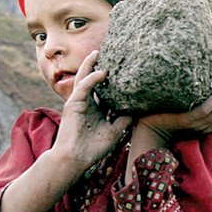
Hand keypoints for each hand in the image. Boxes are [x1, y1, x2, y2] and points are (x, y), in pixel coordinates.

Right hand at [53, 51, 132, 170]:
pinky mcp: (73, 104)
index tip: (122, 68)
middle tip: (108, 53)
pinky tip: (103, 72)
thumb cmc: (93, 148)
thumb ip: (124, 118)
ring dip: (90, 65)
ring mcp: (79, 102)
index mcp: (95, 109)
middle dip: (98, 66)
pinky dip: (93, 78)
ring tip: (97, 52)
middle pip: (92, 80)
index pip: (104, 90)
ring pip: (84, 78)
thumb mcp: (115, 131)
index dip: (111, 80)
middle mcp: (87, 103)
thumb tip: (137, 108)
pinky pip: (83, 87)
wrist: (76, 159)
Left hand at [136, 83, 211, 142]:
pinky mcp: (184, 121)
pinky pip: (202, 113)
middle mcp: (202, 128)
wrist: (147, 129)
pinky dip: (211, 103)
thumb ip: (195, 104)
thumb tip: (203, 85)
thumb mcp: (185, 111)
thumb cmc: (164, 117)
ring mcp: (194, 125)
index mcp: (204, 127)